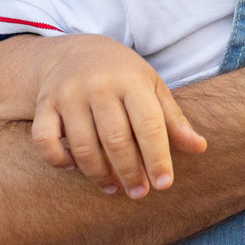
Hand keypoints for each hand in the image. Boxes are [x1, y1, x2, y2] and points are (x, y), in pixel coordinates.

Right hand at [31, 43, 207, 198]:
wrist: (75, 52)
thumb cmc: (123, 75)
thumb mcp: (152, 88)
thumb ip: (173, 119)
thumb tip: (200, 147)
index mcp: (131, 80)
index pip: (148, 124)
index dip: (158, 158)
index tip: (164, 184)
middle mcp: (98, 85)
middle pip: (116, 140)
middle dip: (130, 173)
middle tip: (139, 193)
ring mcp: (68, 94)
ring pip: (83, 147)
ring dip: (99, 174)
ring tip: (113, 187)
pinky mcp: (44, 104)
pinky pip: (46, 142)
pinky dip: (59, 160)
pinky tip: (75, 167)